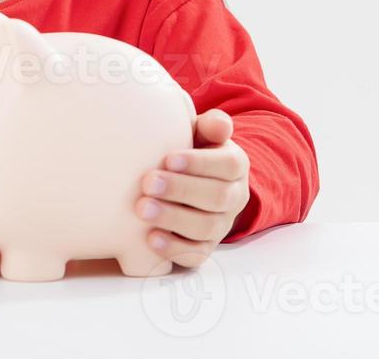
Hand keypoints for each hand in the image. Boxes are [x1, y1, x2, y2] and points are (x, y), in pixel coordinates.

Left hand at [136, 109, 249, 268]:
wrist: (191, 180)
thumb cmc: (192, 150)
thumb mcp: (202, 133)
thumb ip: (211, 126)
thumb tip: (220, 125)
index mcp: (236, 165)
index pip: (228, 165)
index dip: (199, 164)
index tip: (168, 159)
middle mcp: (235, 196)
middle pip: (218, 197)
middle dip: (181, 190)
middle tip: (148, 183)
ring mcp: (222, 224)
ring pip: (207, 227)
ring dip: (173, 219)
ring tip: (142, 209)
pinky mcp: (206, 246)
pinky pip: (196, 253)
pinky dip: (173, 248)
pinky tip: (150, 239)